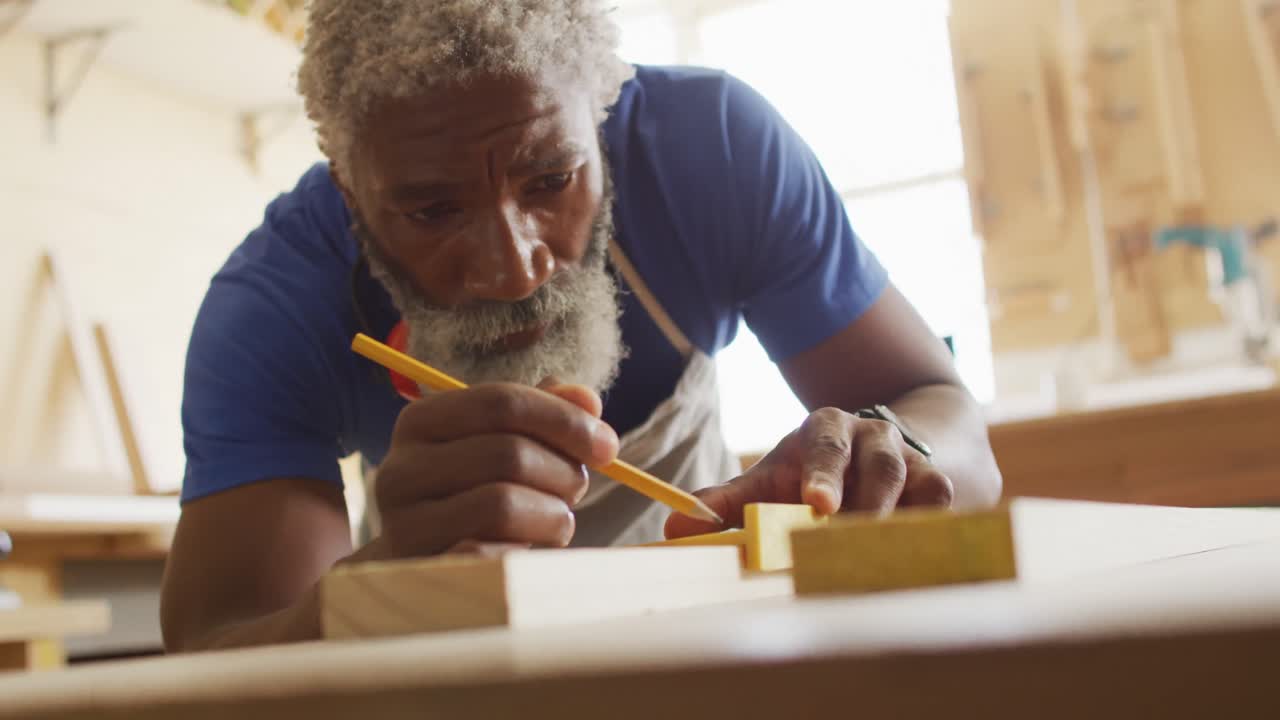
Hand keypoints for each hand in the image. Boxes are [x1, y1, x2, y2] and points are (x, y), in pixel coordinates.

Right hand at [373, 379, 618, 557]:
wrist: (421, 563)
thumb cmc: (472, 493)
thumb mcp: (502, 443)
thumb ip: (544, 413)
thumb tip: (586, 399)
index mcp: (420, 421)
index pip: (502, 402)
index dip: (564, 421)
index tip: (607, 446)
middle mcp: (400, 469)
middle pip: (509, 453)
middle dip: (563, 474)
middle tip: (575, 491)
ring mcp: (404, 524)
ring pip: (502, 505)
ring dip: (551, 516)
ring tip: (555, 522)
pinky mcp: (420, 572)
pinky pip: (488, 556)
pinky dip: (523, 553)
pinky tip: (526, 551)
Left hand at [664, 406, 952, 538]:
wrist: (880, 454)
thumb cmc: (811, 473)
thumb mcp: (768, 482)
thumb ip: (724, 504)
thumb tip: (675, 527)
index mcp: (826, 429)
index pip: (824, 446)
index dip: (822, 475)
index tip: (817, 505)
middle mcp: (875, 438)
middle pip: (881, 465)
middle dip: (868, 502)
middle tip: (850, 538)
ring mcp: (914, 461)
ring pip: (921, 488)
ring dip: (900, 524)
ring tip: (878, 559)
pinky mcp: (942, 488)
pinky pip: (945, 510)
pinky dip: (932, 533)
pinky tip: (913, 561)